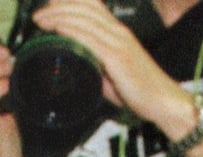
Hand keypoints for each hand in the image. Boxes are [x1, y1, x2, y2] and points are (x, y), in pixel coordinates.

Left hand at [31, 0, 181, 121]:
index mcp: (119, 32)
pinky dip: (70, 30)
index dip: (70, 2)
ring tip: (40, 21)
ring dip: (58, 17)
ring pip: (83, 19)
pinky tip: (57, 29)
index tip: (50, 6)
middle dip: (58, 7)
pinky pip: (89, 37)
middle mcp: (119, 32)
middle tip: (38, 15)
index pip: (92, 7)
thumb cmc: (141, 91)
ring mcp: (118, 42)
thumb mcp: (115, 74)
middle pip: (84, 8)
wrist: (163, 101)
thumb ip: (98, 66)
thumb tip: (80, 68)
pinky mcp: (117, 56)